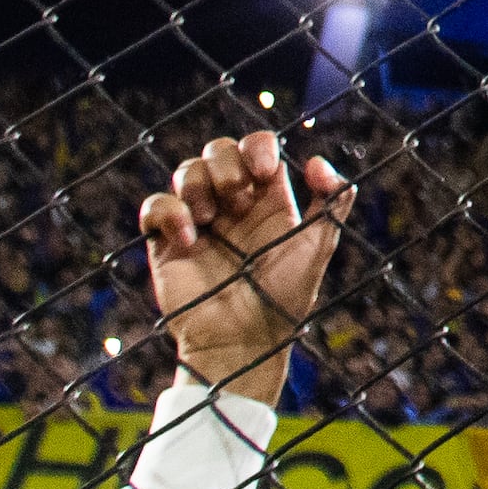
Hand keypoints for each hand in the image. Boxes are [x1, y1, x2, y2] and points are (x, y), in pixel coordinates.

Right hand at [150, 129, 355, 399]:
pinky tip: (188, 239)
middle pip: (218, 150)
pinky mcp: (167, 243)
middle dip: (227, 166)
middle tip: (238, 204)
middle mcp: (231, 204)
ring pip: (186, 170)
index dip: (257, 147)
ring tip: (210, 220)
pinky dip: (168, 212)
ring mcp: (198, 221)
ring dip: (198, 184)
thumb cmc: (284, 298)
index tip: (265, 173)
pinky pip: (155, 205)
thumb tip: (316, 160)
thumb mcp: (319, 246)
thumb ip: (332, 200)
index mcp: (268, 200)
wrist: (243, 341)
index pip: (257, 147)